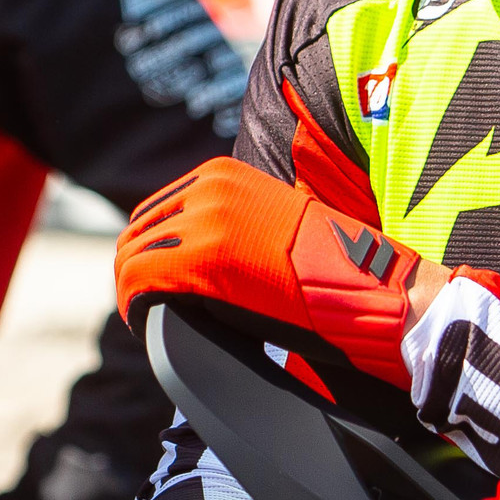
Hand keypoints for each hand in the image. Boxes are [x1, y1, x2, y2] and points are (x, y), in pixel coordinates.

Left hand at [115, 157, 429, 386]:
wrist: (367, 285)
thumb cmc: (328, 267)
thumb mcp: (270, 224)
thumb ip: (227, 225)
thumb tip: (189, 252)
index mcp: (221, 175)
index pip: (156, 212)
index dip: (148, 252)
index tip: (155, 285)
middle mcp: (208, 189)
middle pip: (138, 232)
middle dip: (136, 272)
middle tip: (148, 308)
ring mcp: (203, 221)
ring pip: (132, 256)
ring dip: (134, 292)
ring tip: (150, 320)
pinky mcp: (201, 259)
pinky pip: (139, 281)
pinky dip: (135, 305)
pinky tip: (149, 325)